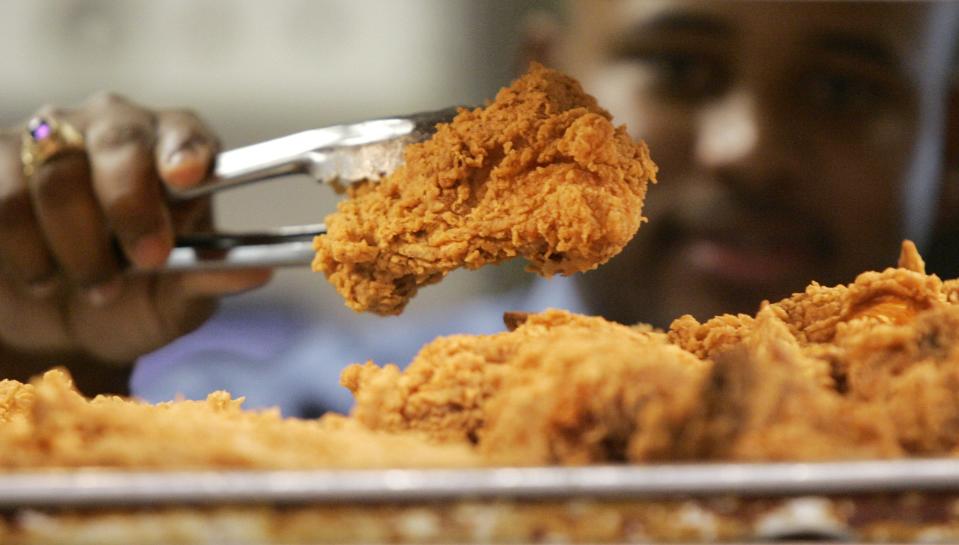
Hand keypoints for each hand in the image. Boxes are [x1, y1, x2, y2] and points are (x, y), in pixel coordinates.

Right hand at [0, 92, 270, 367]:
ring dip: (74, 246)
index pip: (186, 133)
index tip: (187, 177)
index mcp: (176, 151)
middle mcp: (114, 130)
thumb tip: (260, 271)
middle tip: (144, 260)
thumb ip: (209, 283)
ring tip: (94, 288)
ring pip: (54, 176)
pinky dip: (21, 249)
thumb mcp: (176, 304)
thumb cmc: (133, 302)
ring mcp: (49, 139)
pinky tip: (40, 277)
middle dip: (129, 206)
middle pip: (119, 142)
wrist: (59, 328)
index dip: (185, 150)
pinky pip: (2, 197)